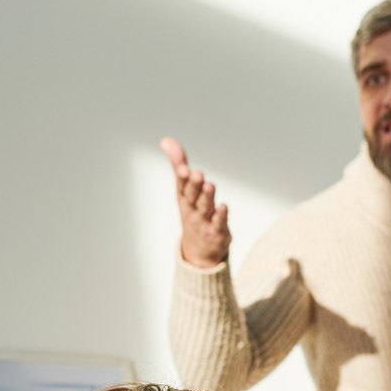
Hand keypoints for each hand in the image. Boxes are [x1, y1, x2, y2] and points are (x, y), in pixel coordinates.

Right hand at [161, 137, 231, 268]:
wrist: (199, 250)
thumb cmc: (192, 212)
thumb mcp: (184, 190)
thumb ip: (178, 164)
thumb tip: (166, 140)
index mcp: (183, 197)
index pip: (181, 185)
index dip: (182, 176)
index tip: (183, 167)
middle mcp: (191, 209)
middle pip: (192, 196)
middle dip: (194, 185)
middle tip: (197, 174)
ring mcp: (204, 221)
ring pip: (205, 207)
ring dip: (207, 197)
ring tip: (210, 185)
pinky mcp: (217, 231)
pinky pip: (219, 222)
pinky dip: (221, 215)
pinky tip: (224, 206)